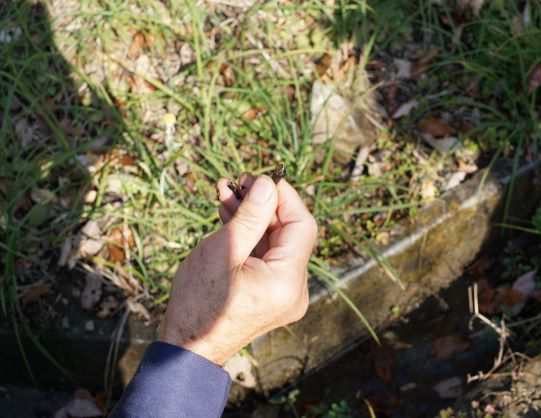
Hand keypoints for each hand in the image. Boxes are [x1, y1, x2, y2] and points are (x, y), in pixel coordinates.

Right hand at [157, 174, 316, 365]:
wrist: (188, 349)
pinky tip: (230, 216)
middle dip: (263, 205)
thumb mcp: (223, 251)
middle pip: (289, 233)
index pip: (302, 225)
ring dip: (253, 218)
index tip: (261, 177)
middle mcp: (295, 289)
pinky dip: (251, 238)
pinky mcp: (272, 295)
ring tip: (226, 194)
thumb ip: (251, 215)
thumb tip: (268, 183)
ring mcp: (285, 294)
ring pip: (275, 244)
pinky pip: (267, 258)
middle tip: (238, 182)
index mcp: (288, 281)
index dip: (284, 197)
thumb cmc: (199, 303)